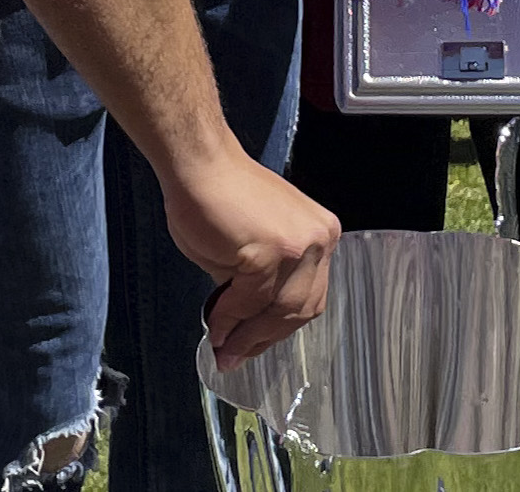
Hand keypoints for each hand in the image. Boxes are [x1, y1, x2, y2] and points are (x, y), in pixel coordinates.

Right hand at [158, 150, 339, 368]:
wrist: (198, 164)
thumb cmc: (218, 197)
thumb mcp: (255, 247)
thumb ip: (262, 284)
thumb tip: (245, 329)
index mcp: (321, 235)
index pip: (310, 296)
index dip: (280, 328)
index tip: (254, 346)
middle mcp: (319, 239)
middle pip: (301, 309)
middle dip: (265, 338)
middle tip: (235, 355)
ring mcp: (298, 246)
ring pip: (279, 311)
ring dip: (247, 336)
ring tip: (223, 348)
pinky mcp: (272, 252)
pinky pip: (250, 301)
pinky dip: (229, 319)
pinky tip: (215, 326)